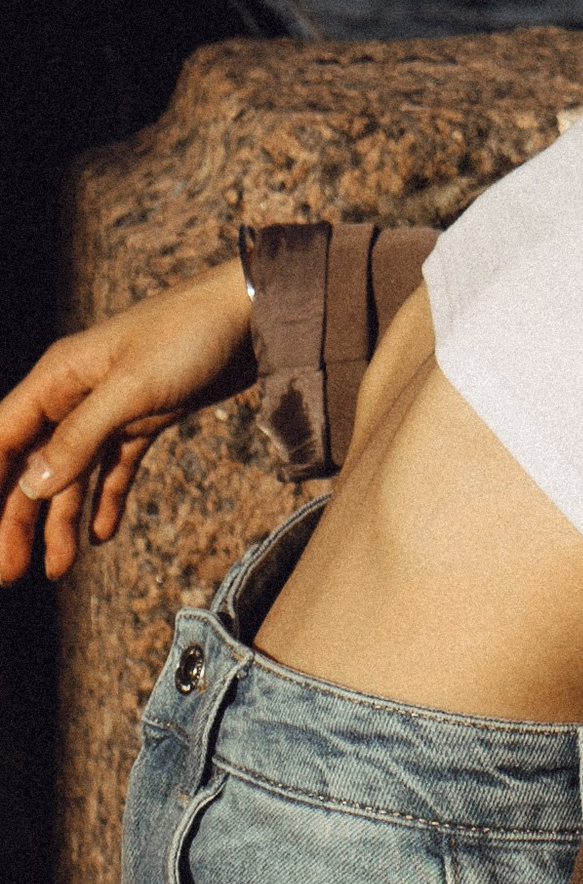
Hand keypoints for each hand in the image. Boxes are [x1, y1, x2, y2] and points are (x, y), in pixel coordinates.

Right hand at [0, 264, 254, 585]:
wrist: (256, 310)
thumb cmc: (190, 332)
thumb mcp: (132, 387)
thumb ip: (80, 436)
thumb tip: (30, 486)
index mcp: (59, 376)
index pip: (2, 437)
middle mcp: (76, 394)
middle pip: (31, 465)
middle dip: (18, 518)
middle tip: (10, 574)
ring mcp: (111, 408)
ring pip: (72, 474)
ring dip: (61, 521)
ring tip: (61, 569)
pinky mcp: (146, 418)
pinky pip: (114, 469)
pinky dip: (107, 501)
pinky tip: (102, 535)